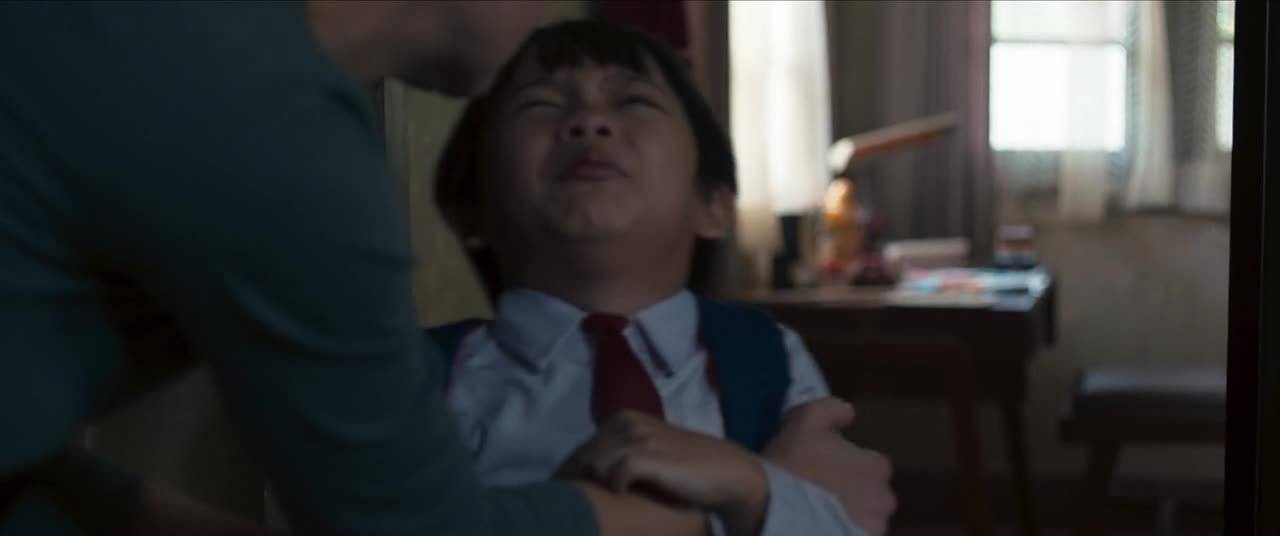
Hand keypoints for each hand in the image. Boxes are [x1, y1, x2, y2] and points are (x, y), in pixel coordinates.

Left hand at [560, 411, 767, 535]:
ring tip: (626, 494)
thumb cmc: (687, 466)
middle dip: (592, 479)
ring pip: (597, 465)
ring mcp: (638, 437)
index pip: (584, 447)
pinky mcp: (648, 456)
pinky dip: (619, 486)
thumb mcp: (649, 449)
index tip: (593, 490)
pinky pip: (615, 473)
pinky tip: (630, 494)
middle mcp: (628, 422)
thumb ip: (619, 452)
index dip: (583, 471)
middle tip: (610, 496)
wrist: (727, 473)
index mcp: (624, 418)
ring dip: (606, 483)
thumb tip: (586, 471)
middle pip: (586, 457)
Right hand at [764, 398, 895, 535]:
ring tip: (817, 512)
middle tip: (821, 491)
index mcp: (878, 467)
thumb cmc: (793, 460)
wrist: (770, 505)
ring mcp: (872, 529)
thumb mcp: (807, 417)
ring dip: (848, 516)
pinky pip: (852, 534)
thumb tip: (849, 413)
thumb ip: (834, 409)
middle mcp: (884, 501)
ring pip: (864, 520)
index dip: (848, 465)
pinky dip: (840, 531)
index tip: (824, 467)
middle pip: (872, 495)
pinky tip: (817, 526)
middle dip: (853, 493)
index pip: (872, 465)